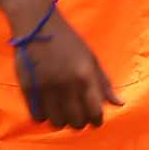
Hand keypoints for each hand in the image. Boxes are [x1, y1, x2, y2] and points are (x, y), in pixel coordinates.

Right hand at [13, 8, 119, 129]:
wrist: (37, 26)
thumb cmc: (68, 41)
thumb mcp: (91, 58)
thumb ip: (104, 83)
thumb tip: (120, 104)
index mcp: (85, 76)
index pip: (95, 113)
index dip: (97, 120)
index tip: (95, 119)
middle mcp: (67, 85)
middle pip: (76, 123)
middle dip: (80, 122)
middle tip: (78, 115)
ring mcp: (46, 88)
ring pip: (57, 123)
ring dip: (61, 121)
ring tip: (61, 111)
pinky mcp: (28, 89)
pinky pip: (38, 116)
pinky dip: (44, 116)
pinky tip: (47, 107)